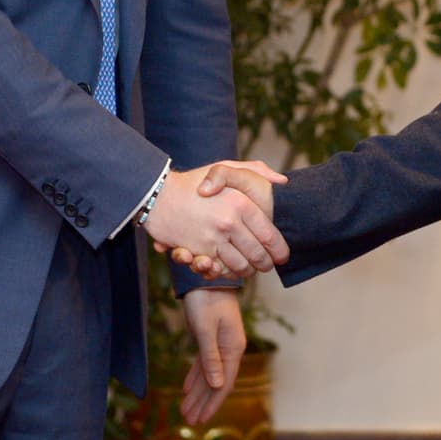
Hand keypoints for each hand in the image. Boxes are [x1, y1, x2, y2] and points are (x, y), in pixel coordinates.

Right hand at [142, 161, 287, 276]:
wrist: (158, 195)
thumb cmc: (194, 180)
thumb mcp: (226, 166)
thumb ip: (257, 170)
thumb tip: (282, 181)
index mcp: (240, 203)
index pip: (269, 235)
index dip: (280, 250)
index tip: (283, 256)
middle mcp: (228, 222)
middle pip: (257, 255)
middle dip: (266, 264)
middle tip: (268, 266)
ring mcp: (212, 239)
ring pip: (240, 267)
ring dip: (248, 271)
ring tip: (251, 269)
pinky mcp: (198, 252)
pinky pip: (221, 270)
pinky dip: (228, 273)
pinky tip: (231, 268)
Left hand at [180, 287, 244, 424]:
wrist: (205, 273)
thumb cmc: (205, 299)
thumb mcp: (205, 329)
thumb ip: (211, 358)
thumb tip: (218, 385)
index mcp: (232, 348)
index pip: (224, 383)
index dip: (213, 403)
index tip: (201, 420)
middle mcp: (230, 349)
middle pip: (217, 382)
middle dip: (203, 403)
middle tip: (189, 422)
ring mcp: (221, 343)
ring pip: (210, 374)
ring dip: (198, 393)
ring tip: (186, 411)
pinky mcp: (211, 337)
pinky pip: (204, 362)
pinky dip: (196, 376)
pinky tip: (187, 388)